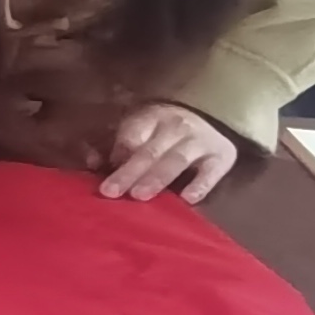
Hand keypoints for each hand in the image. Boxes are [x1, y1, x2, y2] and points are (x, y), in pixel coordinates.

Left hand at [95, 101, 238, 204]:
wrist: (217, 115)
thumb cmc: (167, 130)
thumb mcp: (143, 128)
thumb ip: (118, 147)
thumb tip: (92, 164)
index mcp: (152, 117)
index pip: (132, 134)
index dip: (117, 152)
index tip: (102, 171)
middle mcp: (176, 127)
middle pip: (149, 151)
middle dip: (129, 172)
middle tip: (110, 192)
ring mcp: (200, 141)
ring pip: (175, 160)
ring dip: (156, 177)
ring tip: (139, 195)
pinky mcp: (222, 157)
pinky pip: (211, 172)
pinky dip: (200, 185)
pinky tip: (187, 199)